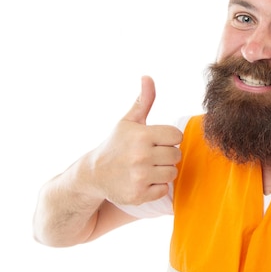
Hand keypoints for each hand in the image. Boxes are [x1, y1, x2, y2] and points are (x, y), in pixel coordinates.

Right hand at [86, 75, 181, 205]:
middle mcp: (140, 156)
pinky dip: (156, 187)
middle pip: (176, 155)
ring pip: (172, 173)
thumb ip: (144, 100)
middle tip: (149, 155)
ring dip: (162, 171)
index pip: (176, 136)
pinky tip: (142, 181)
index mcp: (141, 135)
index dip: (168, 138)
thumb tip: (147, 77)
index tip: (155, 140)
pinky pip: (164, 190)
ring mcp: (139, 177)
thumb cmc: (116, 144)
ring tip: (146, 167)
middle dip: (166, 155)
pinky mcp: (138, 195)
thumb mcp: (128, 121)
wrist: (94, 174)